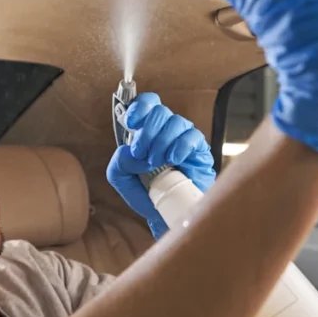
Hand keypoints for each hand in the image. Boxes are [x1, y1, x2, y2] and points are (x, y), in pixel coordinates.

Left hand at [107, 93, 214, 237]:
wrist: (165, 213)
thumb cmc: (146, 192)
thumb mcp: (122, 179)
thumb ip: (118, 163)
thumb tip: (129, 150)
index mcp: (146, 130)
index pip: (147, 103)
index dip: (140, 107)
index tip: (131, 122)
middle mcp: (165, 130)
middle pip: (160, 111)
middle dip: (147, 132)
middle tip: (142, 154)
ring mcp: (183, 137)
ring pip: (176, 122)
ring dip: (162, 141)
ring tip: (157, 162)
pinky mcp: (199, 149)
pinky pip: (192, 136)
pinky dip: (180, 146)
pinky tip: (174, 160)